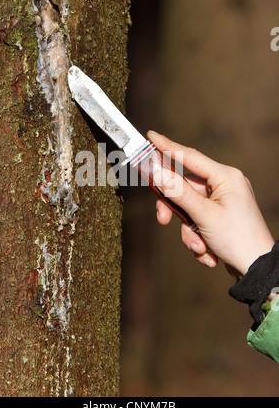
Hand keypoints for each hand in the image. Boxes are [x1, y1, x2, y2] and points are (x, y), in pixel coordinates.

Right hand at [147, 131, 274, 276]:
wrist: (257, 270)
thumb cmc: (238, 239)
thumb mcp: (204, 215)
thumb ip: (179, 192)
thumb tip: (158, 172)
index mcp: (226, 177)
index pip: (190, 156)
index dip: (168, 147)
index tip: (151, 137)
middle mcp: (224, 185)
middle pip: (184, 188)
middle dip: (176, 211)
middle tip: (163, 220)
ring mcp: (222, 202)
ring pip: (188, 209)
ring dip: (189, 232)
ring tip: (201, 247)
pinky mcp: (219, 217)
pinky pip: (196, 221)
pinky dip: (197, 238)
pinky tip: (209, 253)